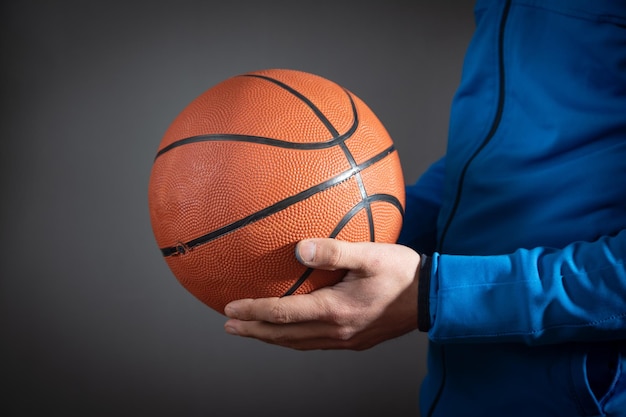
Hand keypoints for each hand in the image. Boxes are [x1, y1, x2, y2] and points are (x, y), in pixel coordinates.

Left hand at [223, 238, 420, 349]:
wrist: (431, 298)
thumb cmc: (402, 272)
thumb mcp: (370, 255)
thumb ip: (334, 251)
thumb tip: (298, 248)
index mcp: (336, 310)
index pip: (284, 314)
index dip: (254, 311)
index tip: (230, 308)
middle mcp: (337, 330)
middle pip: (285, 335)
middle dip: (254, 330)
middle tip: (229, 326)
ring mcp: (345, 339)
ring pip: (298, 343)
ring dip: (270, 338)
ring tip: (250, 331)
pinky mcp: (354, 341)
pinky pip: (314, 344)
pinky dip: (293, 339)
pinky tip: (288, 333)